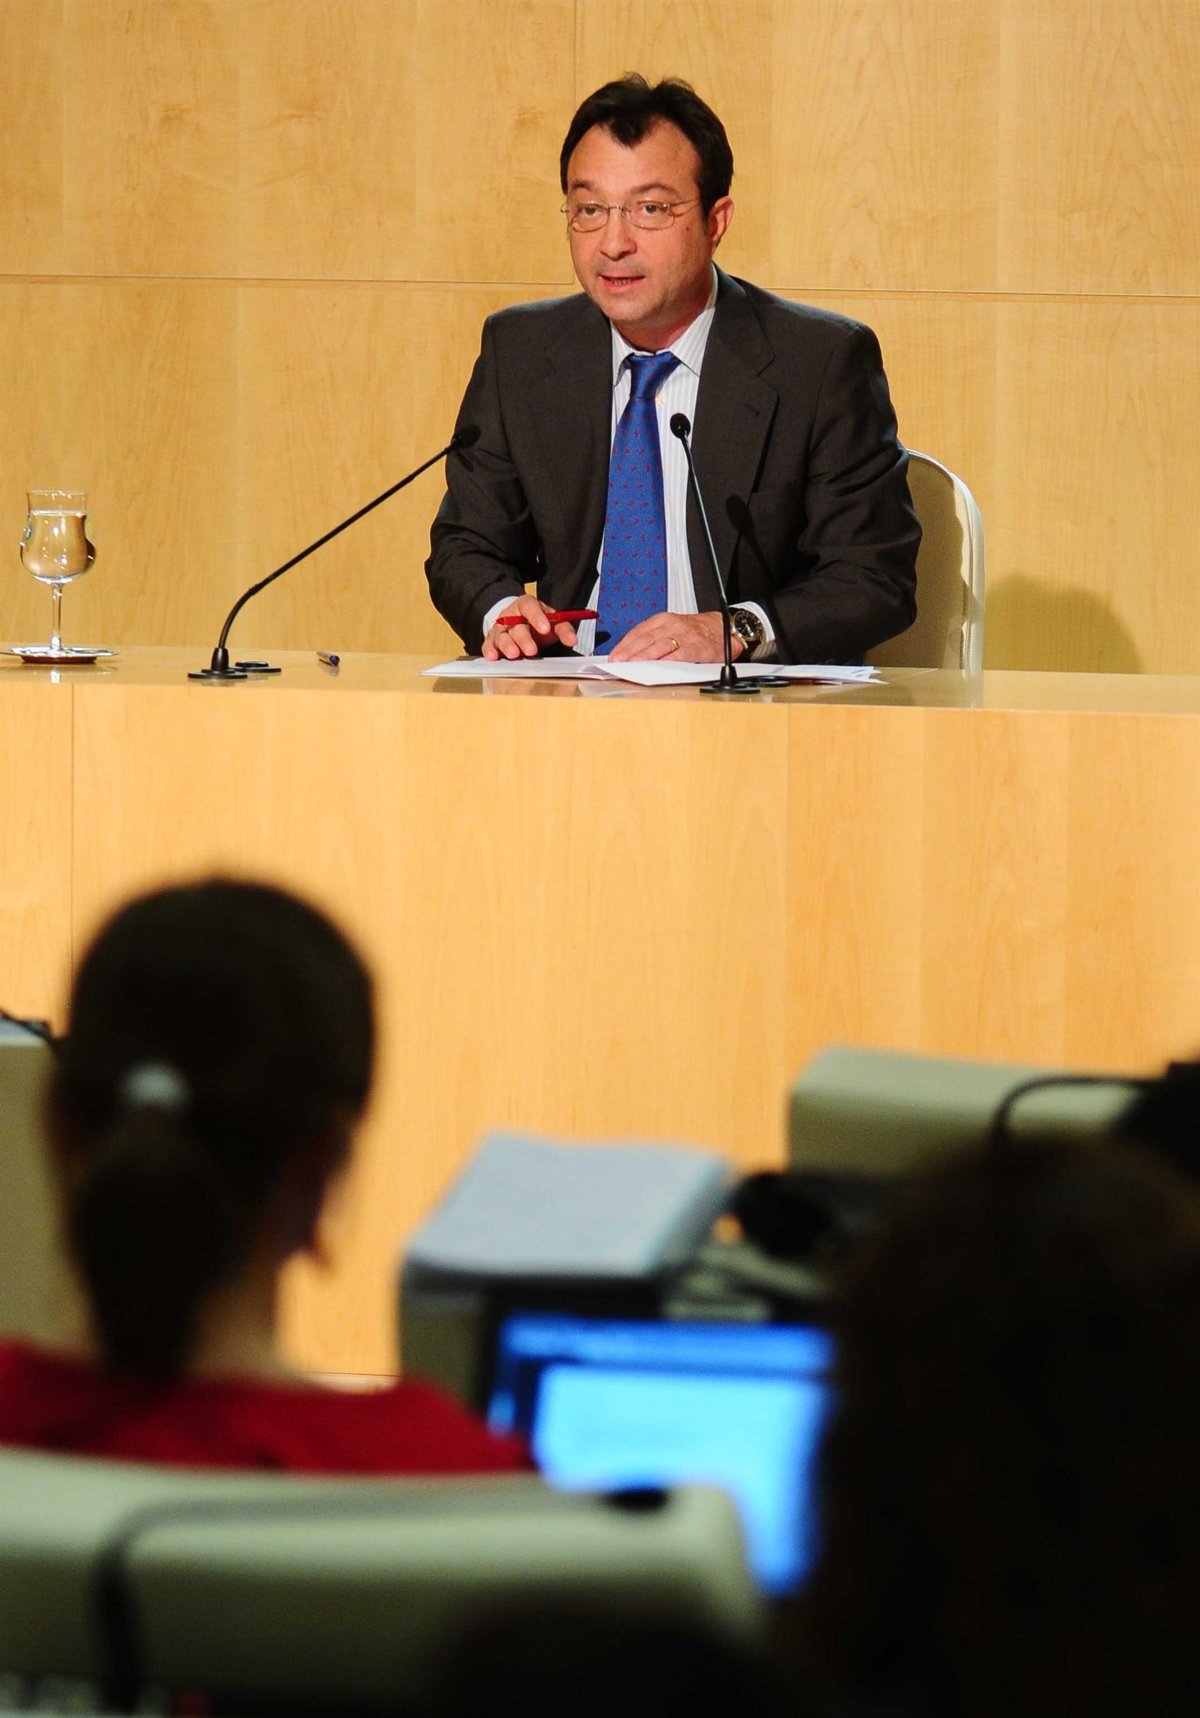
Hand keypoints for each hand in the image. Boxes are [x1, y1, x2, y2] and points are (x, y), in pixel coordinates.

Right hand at [482, 597, 577, 659]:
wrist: (519, 622)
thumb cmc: (537, 623)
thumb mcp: (552, 622)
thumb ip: (563, 629)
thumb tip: (572, 640)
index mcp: (526, 606)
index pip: (529, 606)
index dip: (536, 616)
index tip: (545, 628)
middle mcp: (510, 615)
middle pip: (515, 625)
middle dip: (523, 638)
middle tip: (532, 650)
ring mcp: (499, 628)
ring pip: (501, 635)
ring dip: (507, 645)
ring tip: (514, 655)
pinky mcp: (491, 641)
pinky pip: (488, 645)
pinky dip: (489, 651)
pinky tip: (493, 657)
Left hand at [607, 611, 743, 662]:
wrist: (724, 628)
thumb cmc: (695, 631)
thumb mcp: (672, 628)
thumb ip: (653, 639)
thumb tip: (630, 654)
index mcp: (663, 620)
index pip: (638, 632)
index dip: (624, 645)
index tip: (614, 657)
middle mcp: (672, 625)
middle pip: (646, 639)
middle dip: (630, 652)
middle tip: (618, 663)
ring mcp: (685, 636)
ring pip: (659, 646)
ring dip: (644, 657)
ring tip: (631, 666)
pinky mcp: (697, 647)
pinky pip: (679, 655)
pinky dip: (667, 662)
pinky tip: (657, 668)